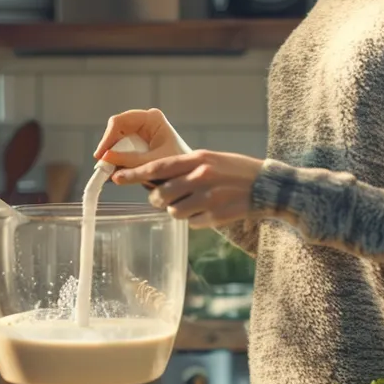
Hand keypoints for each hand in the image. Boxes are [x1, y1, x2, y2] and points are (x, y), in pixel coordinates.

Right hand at [93, 109, 191, 167]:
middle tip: (103, 168)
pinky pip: (122, 152)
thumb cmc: (181, 166)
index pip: (120, 122)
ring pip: (117, 143)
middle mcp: (145, 122)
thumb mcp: (153, 163)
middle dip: (109, 150)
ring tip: (110, 173)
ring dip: (113, 158)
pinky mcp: (139, 146)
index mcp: (151, 118)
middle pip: (116, 132)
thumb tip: (106, 159)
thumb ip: (129, 161)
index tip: (101, 156)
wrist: (193, 176)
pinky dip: (118, 163)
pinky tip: (116, 173)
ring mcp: (141, 133)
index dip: (107, 138)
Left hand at [111, 150, 263, 227]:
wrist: (267, 186)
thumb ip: (184, 168)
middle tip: (167, 198)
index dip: (134, 174)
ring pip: (174, 212)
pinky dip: (196, 219)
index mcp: (197, 160)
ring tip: (195, 202)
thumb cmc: (234, 170)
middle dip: (159, 200)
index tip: (117, 178)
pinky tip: (210, 210)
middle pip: (161, 195)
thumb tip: (153, 180)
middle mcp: (201, 177)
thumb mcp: (209, 159)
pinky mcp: (216, 216)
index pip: (157, 168)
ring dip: (179, 210)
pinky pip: (192, 223)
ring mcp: (208, 198)